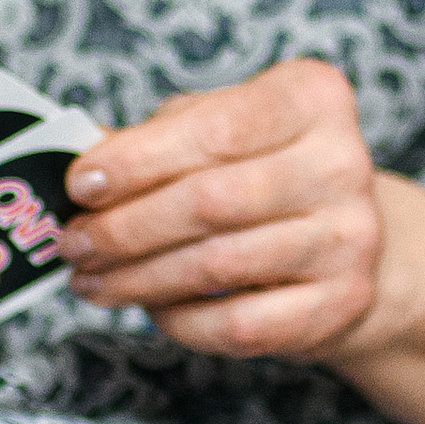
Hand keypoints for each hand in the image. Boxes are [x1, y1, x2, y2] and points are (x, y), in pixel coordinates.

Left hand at [59, 58, 386, 361]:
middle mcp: (341, 164)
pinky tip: (153, 307)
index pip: (216, 129)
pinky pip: (238, 324)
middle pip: (210, 201)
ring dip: (136, 278)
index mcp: (312, 99)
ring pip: (217, 266)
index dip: (138, 160)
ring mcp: (349, 239)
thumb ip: (157, 141)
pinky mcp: (340, 303)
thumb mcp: (220, 129)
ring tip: (91, 279)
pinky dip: (181, 319)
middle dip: (125, 227)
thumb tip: (78, 164)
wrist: (349, 241)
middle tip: (74, 242)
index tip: (80, 184)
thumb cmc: (264, 173)